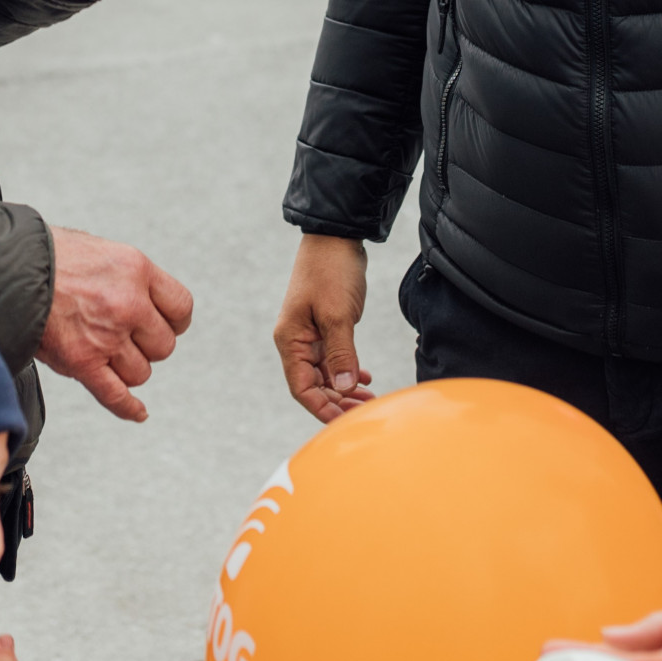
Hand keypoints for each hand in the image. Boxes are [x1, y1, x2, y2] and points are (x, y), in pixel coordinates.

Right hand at [37, 226, 192, 421]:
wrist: (6, 268)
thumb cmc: (48, 254)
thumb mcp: (101, 250)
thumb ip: (128, 277)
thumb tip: (146, 301)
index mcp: (136, 270)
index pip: (181, 308)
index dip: (174, 321)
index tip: (164, 324)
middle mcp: (127, 304)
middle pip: (163, 346)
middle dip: (147, 345)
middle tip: (125, 336)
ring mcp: (105, 336)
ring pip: (140, 372)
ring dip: (127, 368)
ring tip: (105, 352)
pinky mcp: (81, 362)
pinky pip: (116, 395)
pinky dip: (128, 408)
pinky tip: (139, 413)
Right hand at [274, 234, 376, 422]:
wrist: (336, 237)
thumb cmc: (331, 271)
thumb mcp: (338, 314)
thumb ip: (341, 353)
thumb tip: (342, 388)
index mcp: (291, 340)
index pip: (301, 388)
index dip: (322, 409)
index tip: (346, 423)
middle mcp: (297, 341)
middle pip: (313, 386)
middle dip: (338, 403)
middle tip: (366, 414)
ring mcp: (310, 335)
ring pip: (325, 375)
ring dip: (345, 389)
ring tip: (370, 400)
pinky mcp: (325, 328)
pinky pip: (333, 359)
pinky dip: (348, 371)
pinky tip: (365, 378)